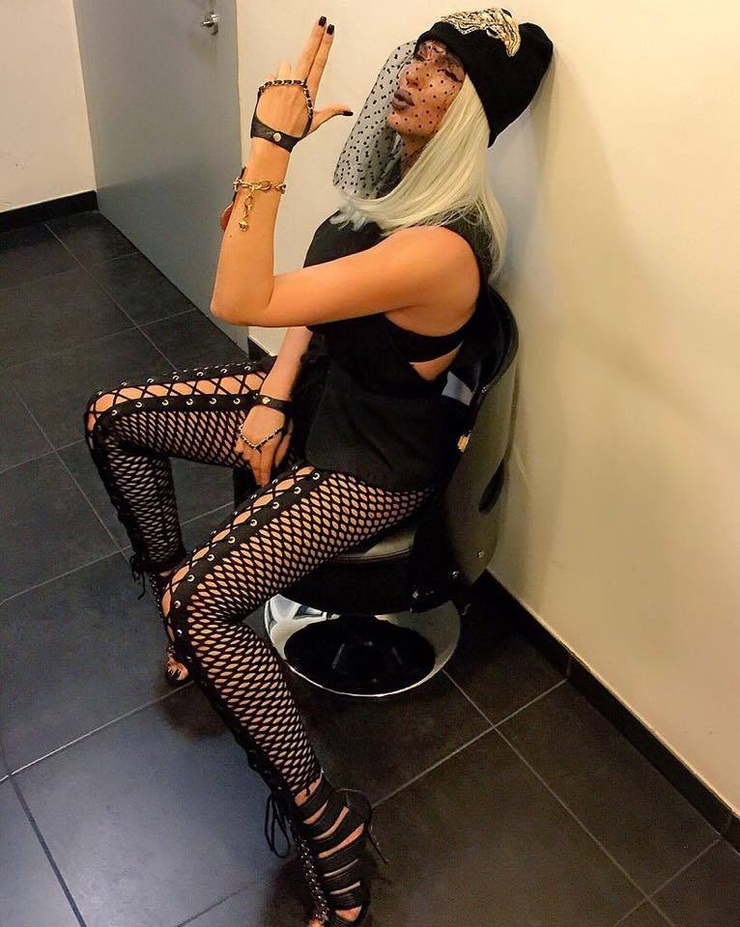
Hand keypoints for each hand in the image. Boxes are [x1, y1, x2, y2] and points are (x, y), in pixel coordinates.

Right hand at [235, 405, 291, 486]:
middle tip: (259, 481)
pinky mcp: (242, 431)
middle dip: (257, 474)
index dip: (264, 477)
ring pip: (246, 457)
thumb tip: (275, 463)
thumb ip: (281, 451)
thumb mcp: (288, 434)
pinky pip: (239, 447)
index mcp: (269, 444)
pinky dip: (243, 453)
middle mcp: (256, 443)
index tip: (264, 484)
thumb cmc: (284, 416)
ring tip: (256, 468)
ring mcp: (247, 437)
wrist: (271, 399)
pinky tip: (247, 454)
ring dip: (251, 464)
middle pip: (255, 464)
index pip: (265, 467)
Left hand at [256, 17, 351, 138]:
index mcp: (310, 92)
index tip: (330, 31)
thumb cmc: (293, 132)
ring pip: (285, 66)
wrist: (272, 139)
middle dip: (316, 35)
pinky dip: (272, 83)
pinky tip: (273, 98)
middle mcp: (297, 85)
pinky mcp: (269, 85)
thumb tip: (348, 109)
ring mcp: (283, 84)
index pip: (320, 62)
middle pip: (308, 54)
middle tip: (322, 21)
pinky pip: (271, 76)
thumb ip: (331, 111)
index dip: (325, 45)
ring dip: (285, 75)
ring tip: (284, 94)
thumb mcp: (315, 122)